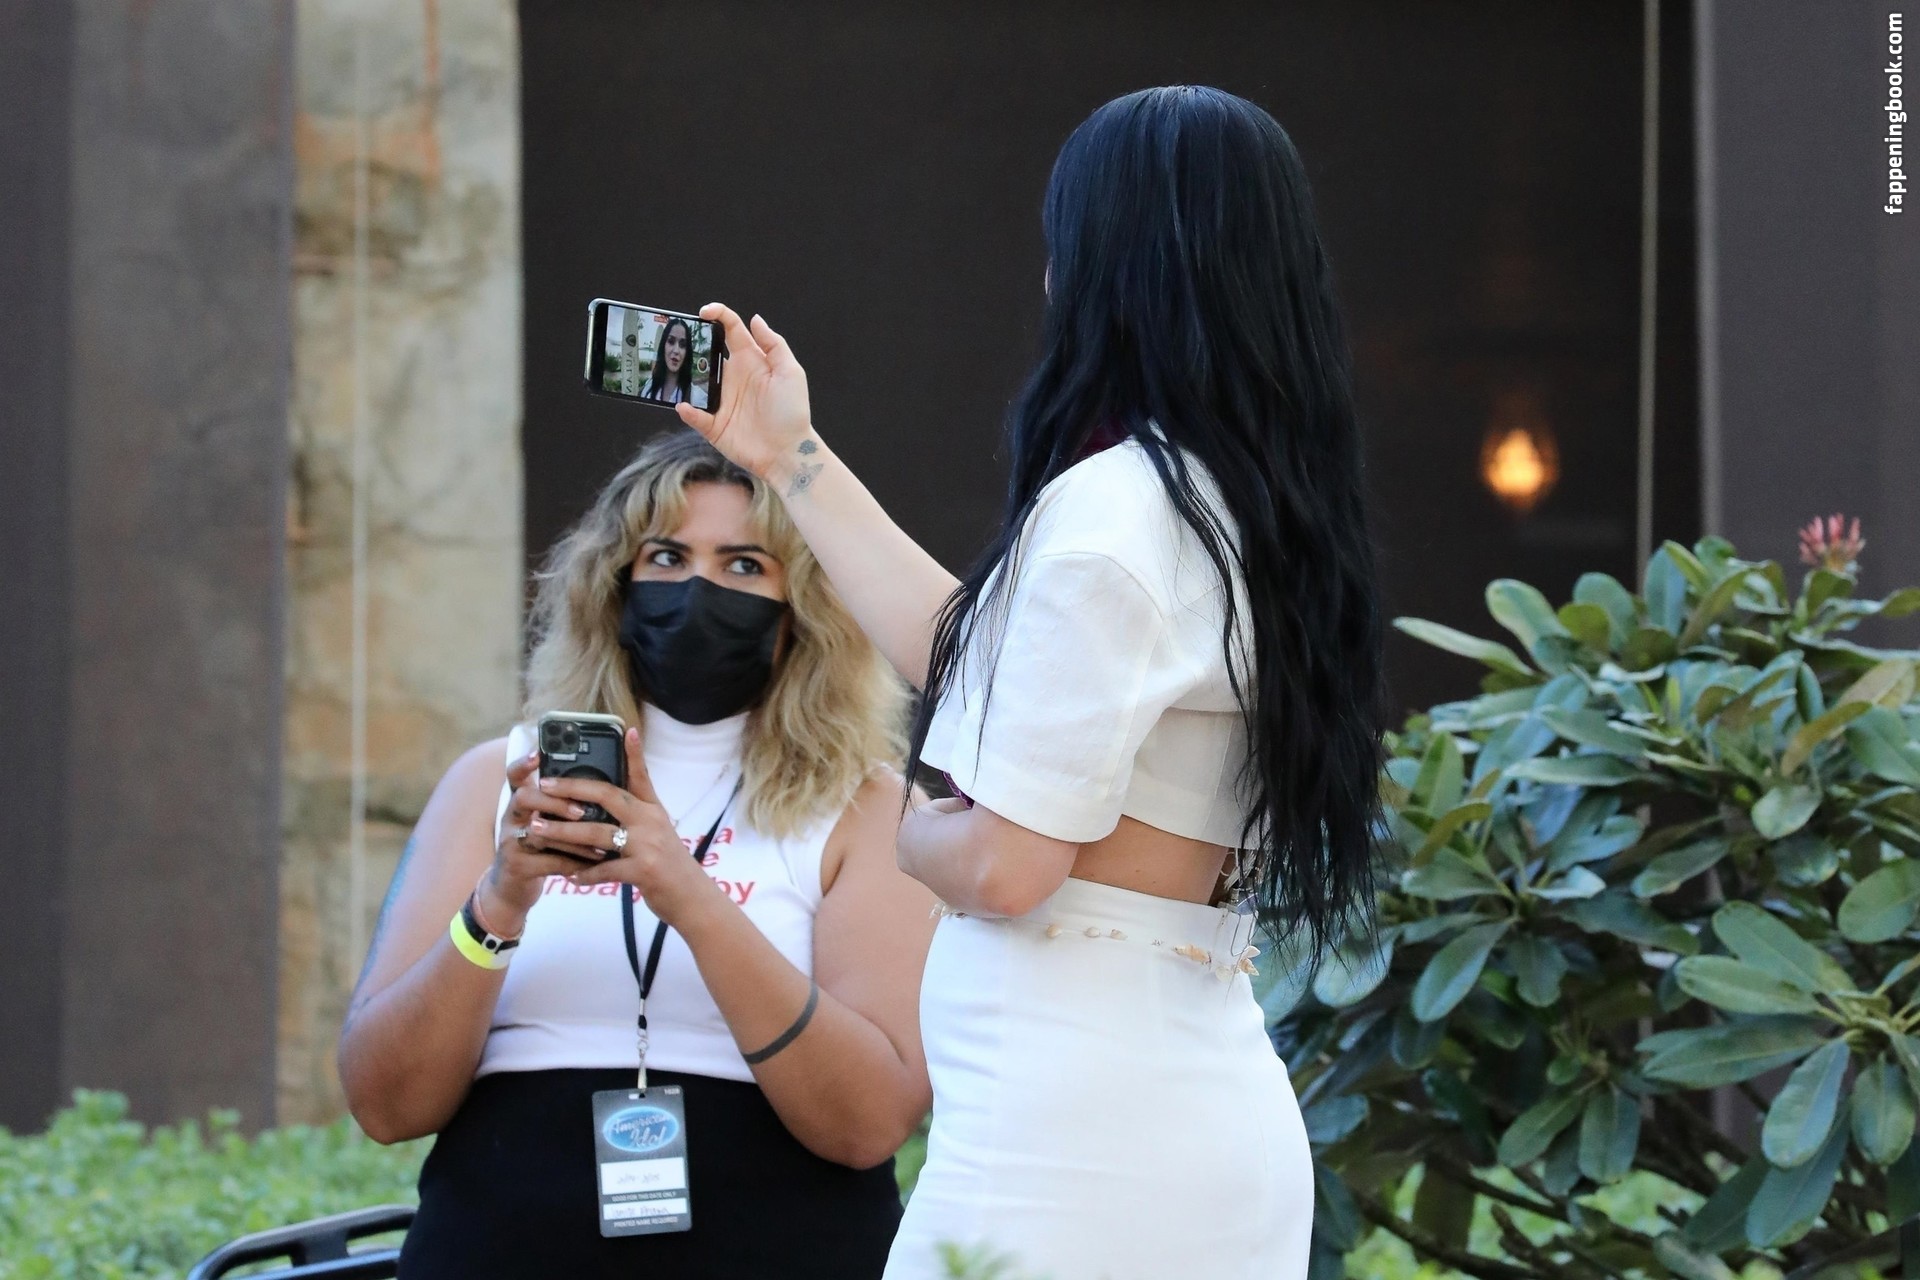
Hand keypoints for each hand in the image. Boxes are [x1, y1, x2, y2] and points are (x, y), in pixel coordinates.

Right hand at [481, 749, 606, 930]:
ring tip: (598, 843)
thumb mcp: (545, 823)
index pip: (515, 776)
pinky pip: (547, 861)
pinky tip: (593, 865)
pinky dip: (573, 862)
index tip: (538, 753)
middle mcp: (511, 818)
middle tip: (580, 811)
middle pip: (523, 798)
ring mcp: (510, 842)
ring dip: (571, 838)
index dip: (523, 764)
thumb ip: (562, 806)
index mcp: (520, 803)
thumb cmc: (538, 849)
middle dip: (553, 802)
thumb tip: (602, 784)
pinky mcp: (517, 866)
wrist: (512, 889)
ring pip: (538, 833)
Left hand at [528, 727, 731, 929]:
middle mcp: (650, 822)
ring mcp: (647, 845)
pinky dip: (584, 874)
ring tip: (538, 829)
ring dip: (563, 832)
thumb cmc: (672, 867)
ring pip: (596, 833)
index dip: (634, 753)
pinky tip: (569, 876)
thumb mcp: (660, 834)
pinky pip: (604, 869)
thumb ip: (637, 817)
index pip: (641, 776)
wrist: (693, 899)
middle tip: (544, 786)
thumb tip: (610, 804)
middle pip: (607, 796)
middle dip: (572, 789)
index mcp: (653, 810)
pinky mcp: (642, 870)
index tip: (627, 731)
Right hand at [676, 304, 815, 485]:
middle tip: (680, 340)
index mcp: (750, 361)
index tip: (704, 313)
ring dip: (683, 376)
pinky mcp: (714, 425)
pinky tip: (685, 406)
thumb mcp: (791, 372)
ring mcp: (721, 401)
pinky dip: (687, 411)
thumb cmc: (793, 412)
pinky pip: (695, 415)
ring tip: (673, 370)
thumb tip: (755, 319)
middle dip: (692, 344)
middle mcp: (732, 378)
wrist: (789, 452)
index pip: (730, 331)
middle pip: (706, 354)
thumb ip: (773, 344)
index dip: (717, 316)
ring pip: (694, 383)